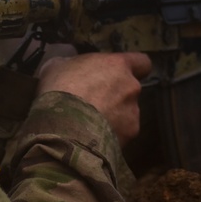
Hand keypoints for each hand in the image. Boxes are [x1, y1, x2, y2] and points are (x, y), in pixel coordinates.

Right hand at [36, 52, 151, 145]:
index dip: (134, 68)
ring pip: (127, 114)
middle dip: (116, 96)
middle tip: (94, 104)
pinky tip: (92, 139)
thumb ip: (73, 65)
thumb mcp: (57, 66)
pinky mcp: (128, 136)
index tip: (120, 75)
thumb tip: (69, 68)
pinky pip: (121, 134)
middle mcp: (131, 87)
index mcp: (118, 65)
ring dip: (114, 117)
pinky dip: (110, 136)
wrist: (62, 126)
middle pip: (130, 91)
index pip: (142, 62)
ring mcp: (132, 114)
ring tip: (90, 125)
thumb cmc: (59, 87)